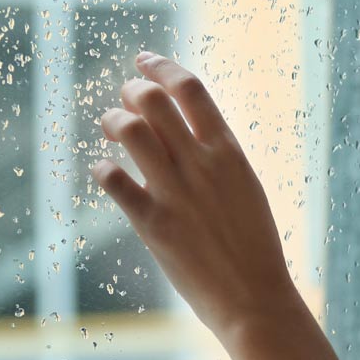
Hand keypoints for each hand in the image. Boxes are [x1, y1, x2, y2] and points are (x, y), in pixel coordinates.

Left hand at [91, 51, 296, 337]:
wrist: (256, 299)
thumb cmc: (254, 247)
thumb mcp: (246, 189)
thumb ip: (219, 158)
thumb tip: (190, 133)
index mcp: (230, 152)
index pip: (191, 89)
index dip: (162, 67)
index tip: (144, 60)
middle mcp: (202, 164)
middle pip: (154, 100)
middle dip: (131, 91)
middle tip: (126, 100)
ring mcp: (177, 192)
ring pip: (130, 130)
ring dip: (113, 121)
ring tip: (112, 129)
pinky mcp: (154, 224)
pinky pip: (114, 180)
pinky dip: (103, 169)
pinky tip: (107, 173)